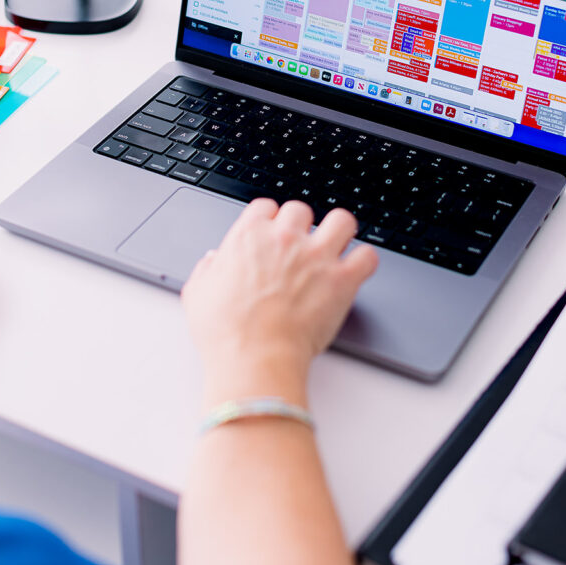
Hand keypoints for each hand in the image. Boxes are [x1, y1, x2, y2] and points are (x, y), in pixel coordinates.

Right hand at [182, 199, 377, 405]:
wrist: (255, 358)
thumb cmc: (226, 332)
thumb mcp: (198, 294)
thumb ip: (207, 270)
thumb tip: (213, 261)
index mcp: (250, 236)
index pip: (266, 206)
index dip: (270, 220)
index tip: (272, 234)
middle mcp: (285, 238)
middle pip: (301, 210)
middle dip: (301, 226)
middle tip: (300, 248)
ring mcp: (317, 256)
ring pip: (341, 220)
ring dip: (339, 232)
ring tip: (335, 248)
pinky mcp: (342, 279)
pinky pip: (367, 256)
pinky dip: (364, 263)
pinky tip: (356, 271)